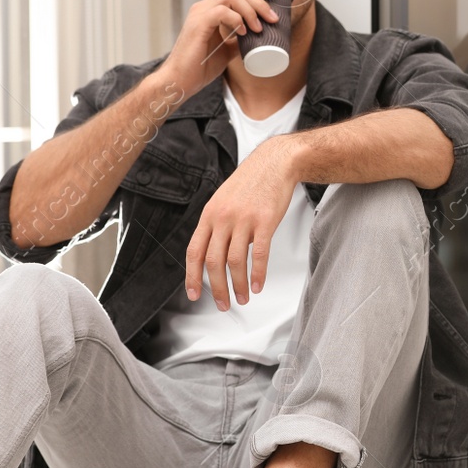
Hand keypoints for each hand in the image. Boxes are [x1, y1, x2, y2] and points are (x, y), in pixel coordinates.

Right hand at [162, 0, 280, 98]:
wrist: (180, 81)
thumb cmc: (200, 67)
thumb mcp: (226, 50)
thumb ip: (238, 40)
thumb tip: (256, 38)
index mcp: (210, 10)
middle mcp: (203, 7)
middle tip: (272, 16)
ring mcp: (199, 14)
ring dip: (250, 8)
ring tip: (260, 26)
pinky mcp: (198, 25)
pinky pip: (221, 11)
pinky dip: (236, 18)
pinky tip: (243, 32)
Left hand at [184, 135, 301, 309]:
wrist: (275, 163)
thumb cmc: (251, 183)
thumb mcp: (223, 201)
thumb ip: (218, 226)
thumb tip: (217, 254)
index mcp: (209, 215)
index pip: (194, 252)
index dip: (192, 276)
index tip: (194, 294)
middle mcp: (223, 218)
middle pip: (214, 262)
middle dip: (217, 288)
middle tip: (223, 304)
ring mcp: (244, 219)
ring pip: (235, 261)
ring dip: (238, 285)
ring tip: (243, 298)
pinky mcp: (265, 221)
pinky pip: (259, 253)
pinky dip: (258, 273)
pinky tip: (258, 285)